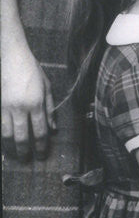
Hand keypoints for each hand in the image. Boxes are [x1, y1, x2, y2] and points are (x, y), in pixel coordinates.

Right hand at [1, 37, 55, 160]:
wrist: (10, 58)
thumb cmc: (31, 70)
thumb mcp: (47, 86)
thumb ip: (50, 108)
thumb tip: (54, 129)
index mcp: (36, 102)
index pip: (40, 131)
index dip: (41, 146)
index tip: (42, 155)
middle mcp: (19, 108)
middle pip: (22, 137)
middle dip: (24, 151)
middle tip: (27, 159)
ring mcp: (4, 108)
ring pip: (6, 135)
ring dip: (10, 148)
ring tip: (14, 155)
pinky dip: (1, 137)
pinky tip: (4, 143)